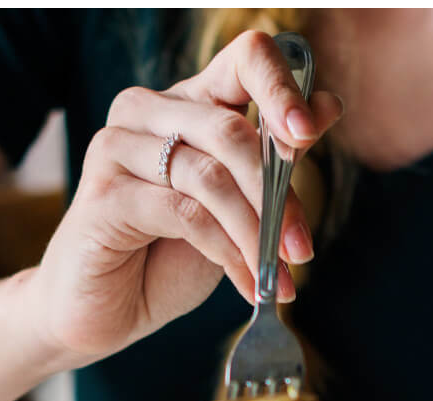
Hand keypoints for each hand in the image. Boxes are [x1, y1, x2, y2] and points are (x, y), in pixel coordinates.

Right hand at [27, 30, 342, 368]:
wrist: (108, 309)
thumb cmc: (171, 252)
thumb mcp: (238, 203)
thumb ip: (275, 158)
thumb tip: (329, 107)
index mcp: (190, 102)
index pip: (245, 59)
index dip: (282, 89)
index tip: (307, 135)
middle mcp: (148, 111)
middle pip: (231, 130)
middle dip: (277, 196)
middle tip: (301, 250)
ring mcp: (118, 147)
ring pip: (210, 177)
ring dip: (255, 233)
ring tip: (277, 276)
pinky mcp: (104, 194)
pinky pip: (184, 214)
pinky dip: (226, 253)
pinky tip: (247, 284)